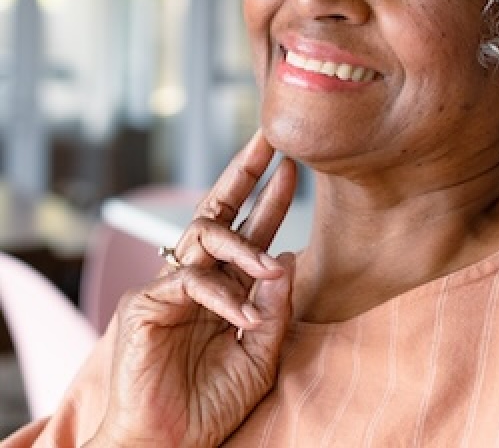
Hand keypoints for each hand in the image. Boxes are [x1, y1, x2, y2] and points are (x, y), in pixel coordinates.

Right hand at [88, 131, 296, 447]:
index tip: (292, 165)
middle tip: (271, 140)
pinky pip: (192, 282)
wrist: (171, 446)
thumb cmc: (212, 404)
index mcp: (224, 286)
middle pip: (218, 211)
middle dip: (245, 173)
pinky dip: (224, 297)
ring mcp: (169, 287)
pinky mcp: (147, 304)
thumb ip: (276, 308)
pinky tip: (247, 320)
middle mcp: (197, 277)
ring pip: (205, 236)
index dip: (268, 197)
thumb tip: (288, 256)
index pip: (247, 229)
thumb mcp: (261, 355)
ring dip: (246, 244)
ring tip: (271, 266)